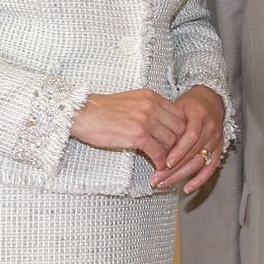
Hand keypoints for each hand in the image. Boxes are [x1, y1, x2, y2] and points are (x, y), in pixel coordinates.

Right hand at [70, 89, 185, 169]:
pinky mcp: (138, 135)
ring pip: (171, 141)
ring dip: (170, 155)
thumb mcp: (131, 102)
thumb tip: (162, 124)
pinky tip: (158, 167)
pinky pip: (158, 152)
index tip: (176, 142)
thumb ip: (149, 109)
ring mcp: (146, 120)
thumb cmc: (103, 110)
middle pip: (179, 128)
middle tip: (174, 156)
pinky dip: (161, 162)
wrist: (82, 113)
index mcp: (151, 96)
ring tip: (166, 164)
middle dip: (179, 144)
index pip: (180, 114)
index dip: (181, 130)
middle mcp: (152, 106)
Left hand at [154, 86, 225, 193]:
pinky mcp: (218, 150)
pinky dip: (200, 180)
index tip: (165, 162)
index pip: (191, 136)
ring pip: (199, 162)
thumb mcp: (177, 106)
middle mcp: (210, 129)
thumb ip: (167, 122)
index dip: (178, 151)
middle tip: (157, 179)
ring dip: (181, 176)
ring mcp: (215, 141)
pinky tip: (187, 188)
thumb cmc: (189, 105)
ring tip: (164, 184)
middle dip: (174, 168)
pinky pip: (210, 168)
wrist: (209, 101)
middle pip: (193, 153)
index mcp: (199, 116)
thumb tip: (149, 140)